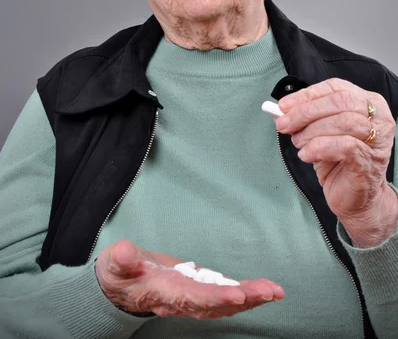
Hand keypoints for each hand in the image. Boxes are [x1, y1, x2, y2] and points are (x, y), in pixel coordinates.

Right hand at [95, 240, 283, 318]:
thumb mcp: (114, 263)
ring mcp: (192, 298)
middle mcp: (182, 301)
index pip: (193, 298)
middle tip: (271, 291)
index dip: (215, 298)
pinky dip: (245, 294)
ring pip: (225, 303)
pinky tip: (264, 290)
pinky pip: (224, 296)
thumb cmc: (119, 273)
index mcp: (164, 293)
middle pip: (217, 304)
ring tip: (276, 291)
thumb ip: (121, 259)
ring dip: (251, 298)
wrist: (120, 285)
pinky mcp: (198, 290)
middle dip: (244, 299)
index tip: (237, 294)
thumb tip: (124, 251)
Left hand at [276, 79, 396, 243]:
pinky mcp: (370, 161)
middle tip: (284, 124)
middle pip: (340, 102)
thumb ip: (307, 117)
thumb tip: (282, 109)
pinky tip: (307, 155)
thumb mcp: (321, 131)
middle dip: (305, 112)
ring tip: (298, 143)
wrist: (355, 197)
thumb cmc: (339, 161)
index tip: (284, 105)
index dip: (307, 95)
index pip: (336, 88)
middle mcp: (378, 118)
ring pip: (343, 122)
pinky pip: (344, 146)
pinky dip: (319, 148)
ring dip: (311, 131)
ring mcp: (378, 140)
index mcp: (369, 102)